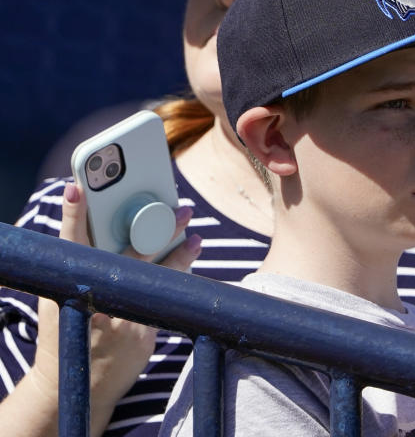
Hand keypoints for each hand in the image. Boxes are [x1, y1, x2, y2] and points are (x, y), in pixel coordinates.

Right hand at [32, 182, 199, 430]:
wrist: (81, 379)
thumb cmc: (75, 325)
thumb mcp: (67, 295)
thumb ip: (87, 263)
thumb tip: (117, 224)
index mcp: (70, 283)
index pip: (70, 241)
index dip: (72, 214)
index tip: (77, 187)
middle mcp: (94, 296)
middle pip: (128, 253)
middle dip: (156, 227)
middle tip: (181, 208)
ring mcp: (119, 315)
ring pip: (155, 275)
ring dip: (180, 253)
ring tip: (196, 236)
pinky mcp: (141, 332)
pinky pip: (165, 298)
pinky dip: (181, 279)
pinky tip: (192, 259)